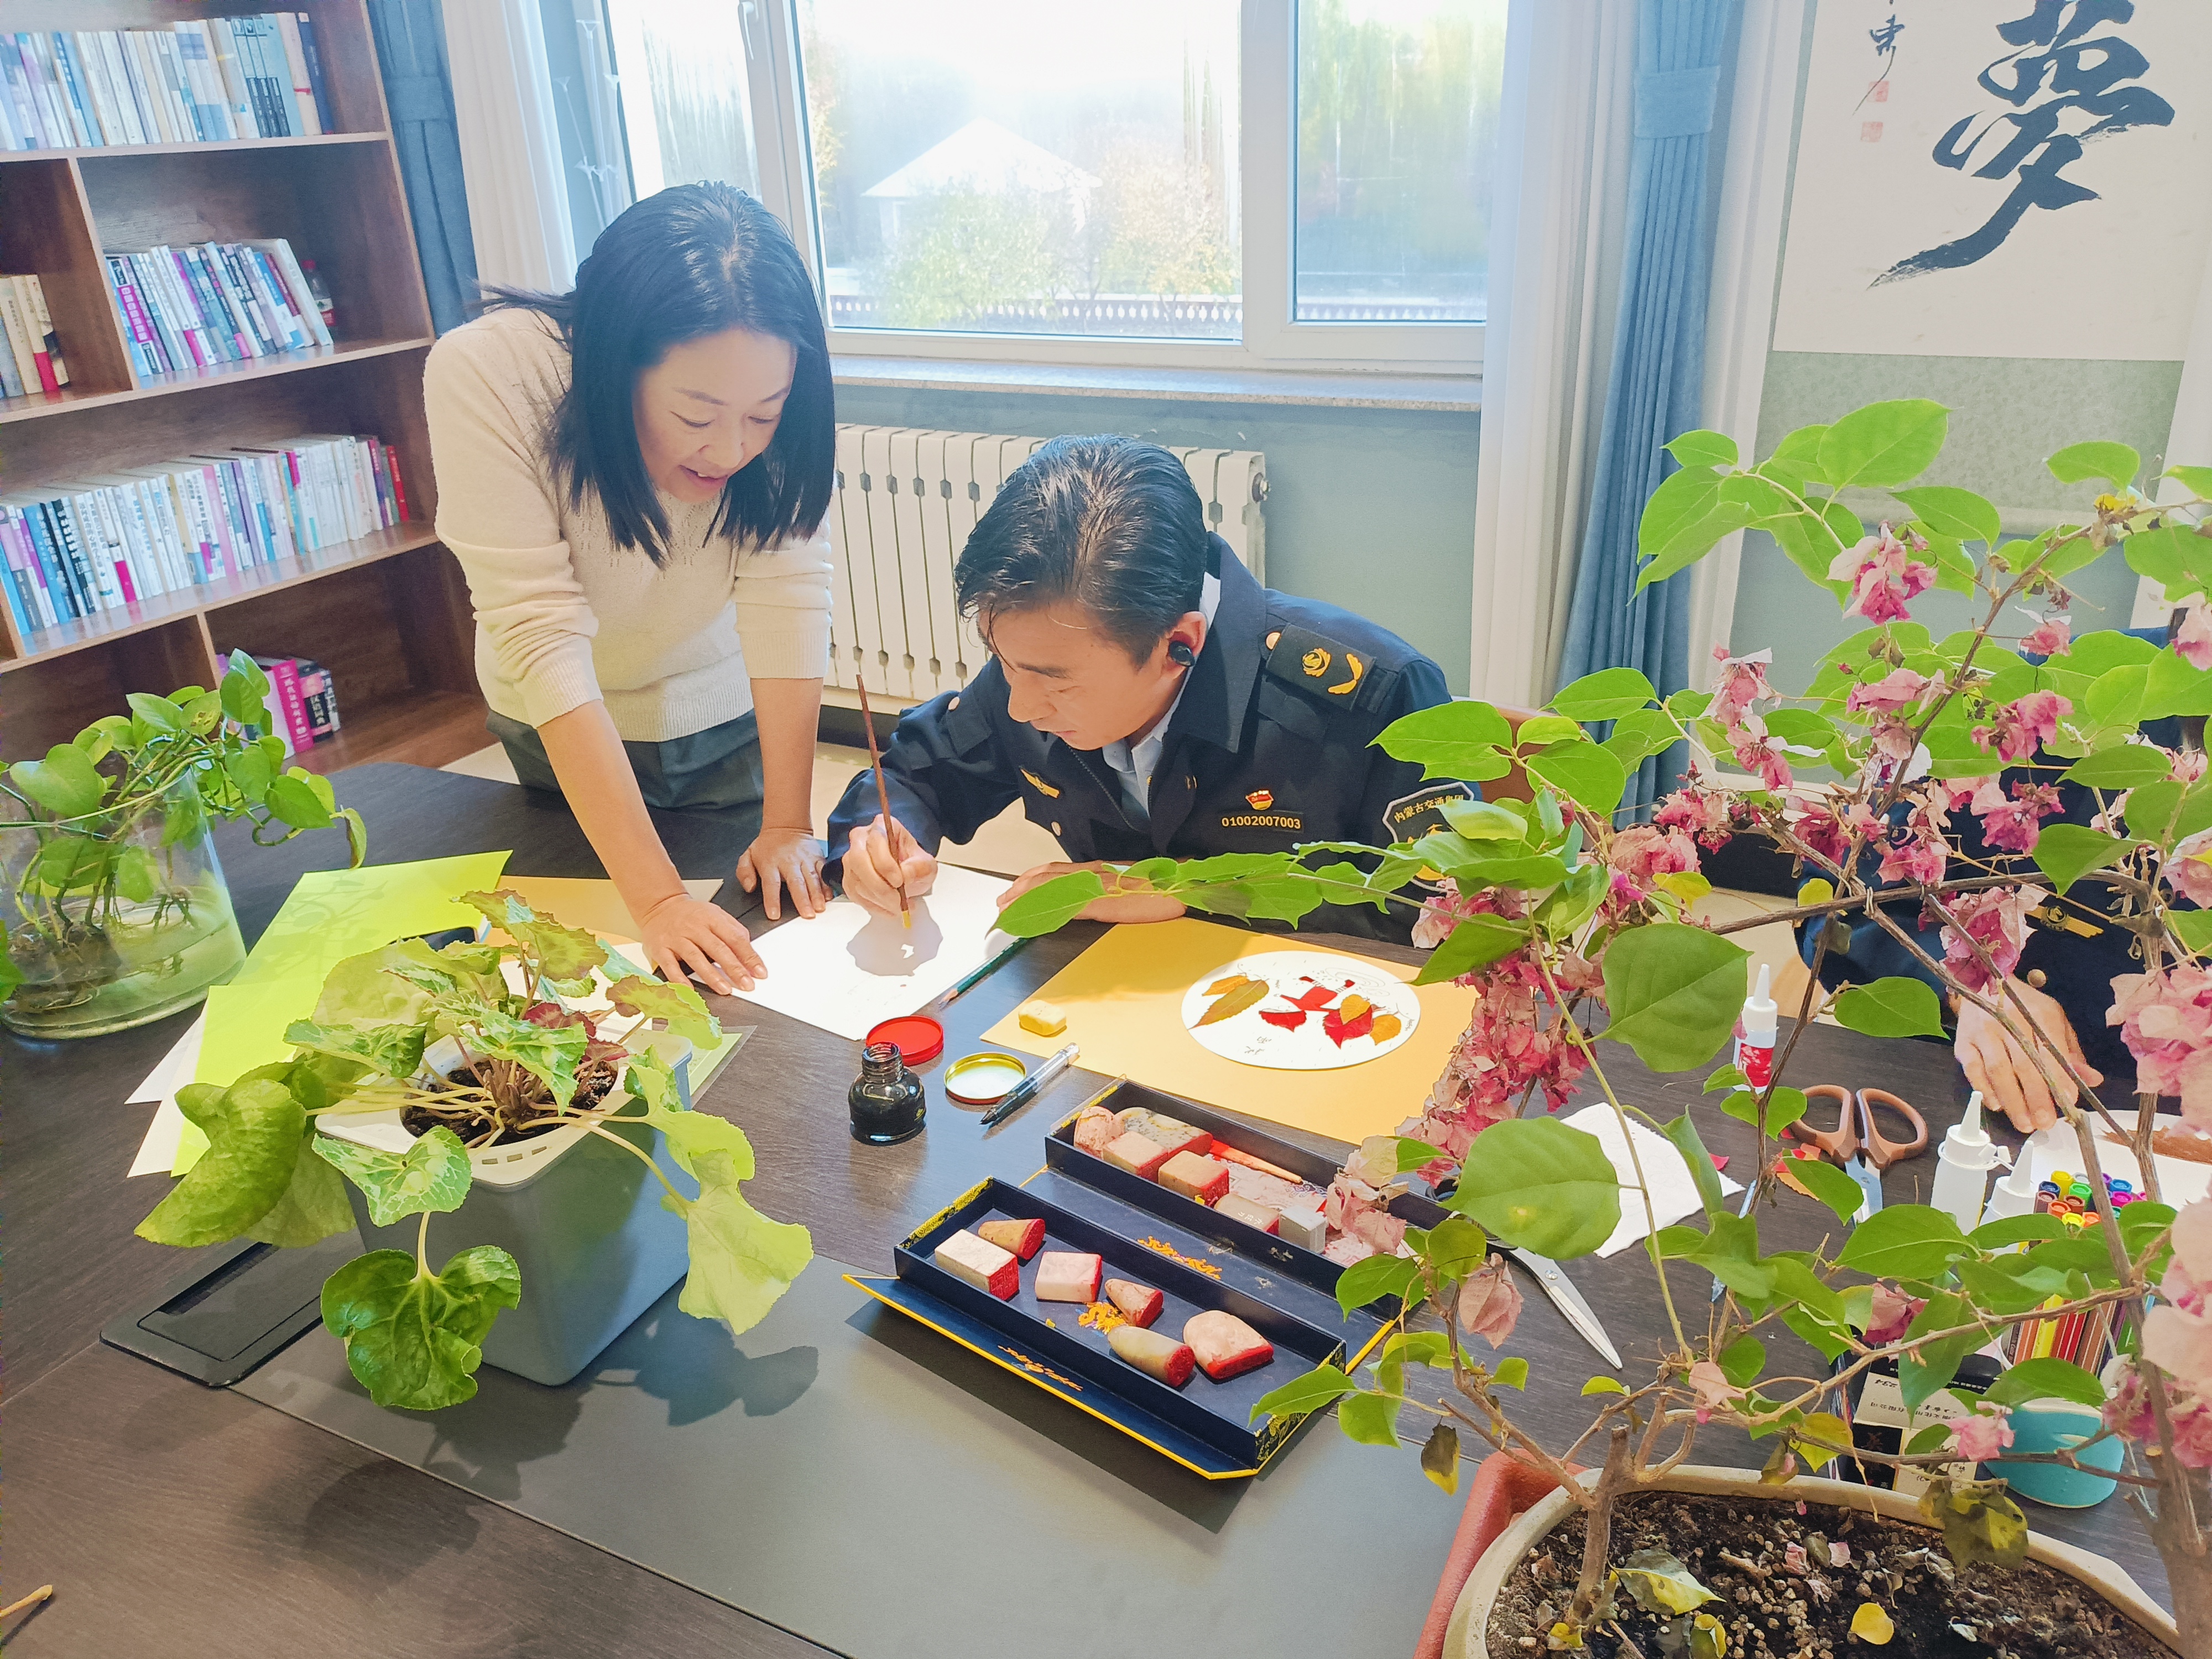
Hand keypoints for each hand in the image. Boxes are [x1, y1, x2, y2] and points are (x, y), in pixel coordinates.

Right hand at [638, 893, 765, 994]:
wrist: (659, 906)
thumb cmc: (690, 914)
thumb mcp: (715, 914)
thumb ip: (733, 931)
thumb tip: (750, 951)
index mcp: (711, 918)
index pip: (735, 938)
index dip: (749, 956)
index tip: (760, 972)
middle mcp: (694, 927)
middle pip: (718, 949)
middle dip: (734, 969)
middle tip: (747, 984)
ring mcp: (676, 938)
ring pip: (696, 958)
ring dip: (712, 976)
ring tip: (725, 989)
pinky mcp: (661, 949)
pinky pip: (670, 966)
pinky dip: (680, 979)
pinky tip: (690, 990)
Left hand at [736, 825, 828, 920]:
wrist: (786, 827)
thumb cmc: (768, 846)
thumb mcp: (748, 855)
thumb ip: (744, 872)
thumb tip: (749, 887)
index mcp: (770, 863)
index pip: (770, 884)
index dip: (772, 900)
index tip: (774, 914)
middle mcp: (789, 861)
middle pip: (796, 882)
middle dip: (802, 900)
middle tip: (807, 914)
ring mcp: (805, 859)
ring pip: (812, 878)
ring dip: (817, 894)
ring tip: (819, 908)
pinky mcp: (817, 857)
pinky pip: (823, 871)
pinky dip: (827, 884)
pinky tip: (829, 895)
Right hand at [841, 814, 937, 917]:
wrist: (907, 873)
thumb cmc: (913, 863)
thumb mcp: (926, 864)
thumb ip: (919, 867)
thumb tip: (905, 875)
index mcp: (881, 827)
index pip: (876, 842)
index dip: (885, 864)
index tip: (899, 881)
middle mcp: (861, 839)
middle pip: (858, 860)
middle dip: (879, 885)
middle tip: (897, 900)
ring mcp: (851, 859)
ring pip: (856, 880)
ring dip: (878, 899)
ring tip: (898, 907)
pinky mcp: (848, 878)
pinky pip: (854, 894)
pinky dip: (873, 906)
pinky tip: (888, 909)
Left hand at [995, 861, 1186, 925]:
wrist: (1185, 888)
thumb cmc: (1164, 890)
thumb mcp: (1132, 889)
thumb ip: (1111, 892)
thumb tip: (1094, 902)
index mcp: (1100, 871)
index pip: (1057, 872)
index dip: (1032, 881)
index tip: (1014, 891)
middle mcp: (1094, 874)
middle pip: (1046, 877)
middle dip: (1020, 890)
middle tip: (1003, 904)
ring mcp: (1097, 887)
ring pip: (1050, 888)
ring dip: (1025, 900)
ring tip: (1009, 911)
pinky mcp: (1102, 902)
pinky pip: (1065, 906)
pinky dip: (1044, 911)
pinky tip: (1034, 920)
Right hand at [1954, 976, 2101, 1131]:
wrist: (1982, 985)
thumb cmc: (2024, 1007)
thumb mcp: (2054, 1019)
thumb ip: (2071, 1051)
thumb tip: (2092, 1080)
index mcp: (2038, 1014)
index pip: (2050, 1050)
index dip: (2059, 1077)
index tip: (2068, 1100)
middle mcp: (2008, 1021)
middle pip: (2024, 1064)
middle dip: (2036, 1097)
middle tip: (2046, 1123)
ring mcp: (1982, 1032)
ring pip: (1998, 1071)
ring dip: (2012, 1101)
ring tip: (2025, 1123)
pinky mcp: (1963, 1042)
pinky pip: (1973, 1070)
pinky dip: (1985, 1090)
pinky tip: (1997, 1106)